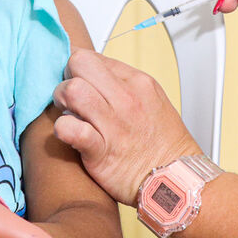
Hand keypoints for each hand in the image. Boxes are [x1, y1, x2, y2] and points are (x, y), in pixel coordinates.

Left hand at [53, 50, 201, 205]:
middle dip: (66, 77)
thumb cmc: (162, 144)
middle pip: (79, 63)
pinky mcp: (101, 151)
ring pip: (72, 90)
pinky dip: (62, 129)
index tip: (79, 83)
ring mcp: (113, 124)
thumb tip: (94, 73)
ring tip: (69, 114)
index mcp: (137, 82)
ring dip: (61, 101)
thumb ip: (122, 83)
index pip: (92, 57)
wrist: (176, 181)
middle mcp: (125, 98)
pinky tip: (68, 134)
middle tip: (69, 98)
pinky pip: (70, 129)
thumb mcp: (151, 99)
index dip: (78, 70)